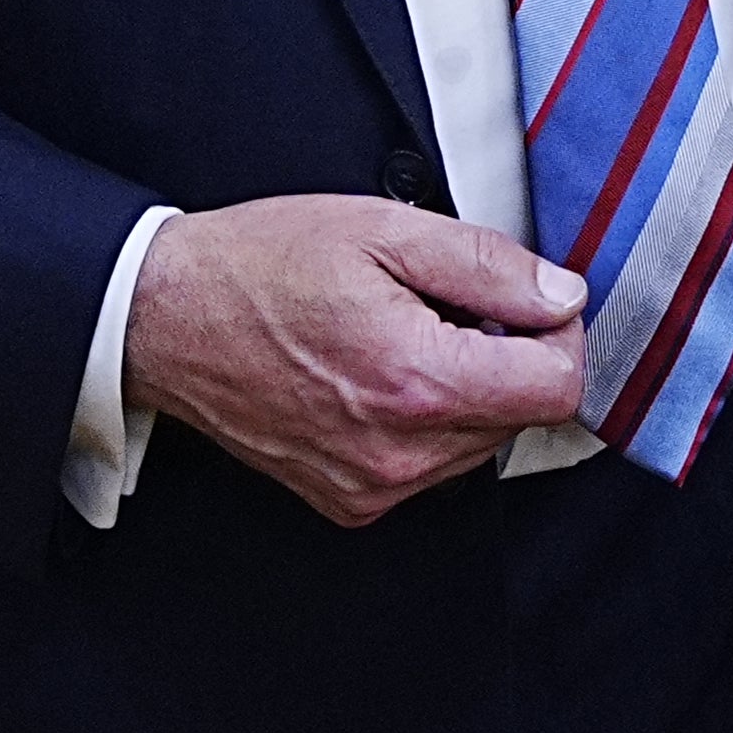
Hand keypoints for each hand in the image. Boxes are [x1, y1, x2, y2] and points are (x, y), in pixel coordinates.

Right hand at [122, 195, 587, 526]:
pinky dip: (428, 421)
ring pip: (480, 444)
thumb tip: (562, 296)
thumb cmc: (266, 264)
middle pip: (522, 417)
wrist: (171, 319)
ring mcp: (373, 487)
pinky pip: (431, 467)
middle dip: (510, 357)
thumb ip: (487, 266)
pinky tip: (382, 371)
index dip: (560, 332)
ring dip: (470, 389)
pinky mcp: (351, 502)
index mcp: (415, 381)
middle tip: (451, 302)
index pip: (557, 387)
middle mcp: (399, 454)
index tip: (533, 299)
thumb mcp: (385, 230)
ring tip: (409, 331)